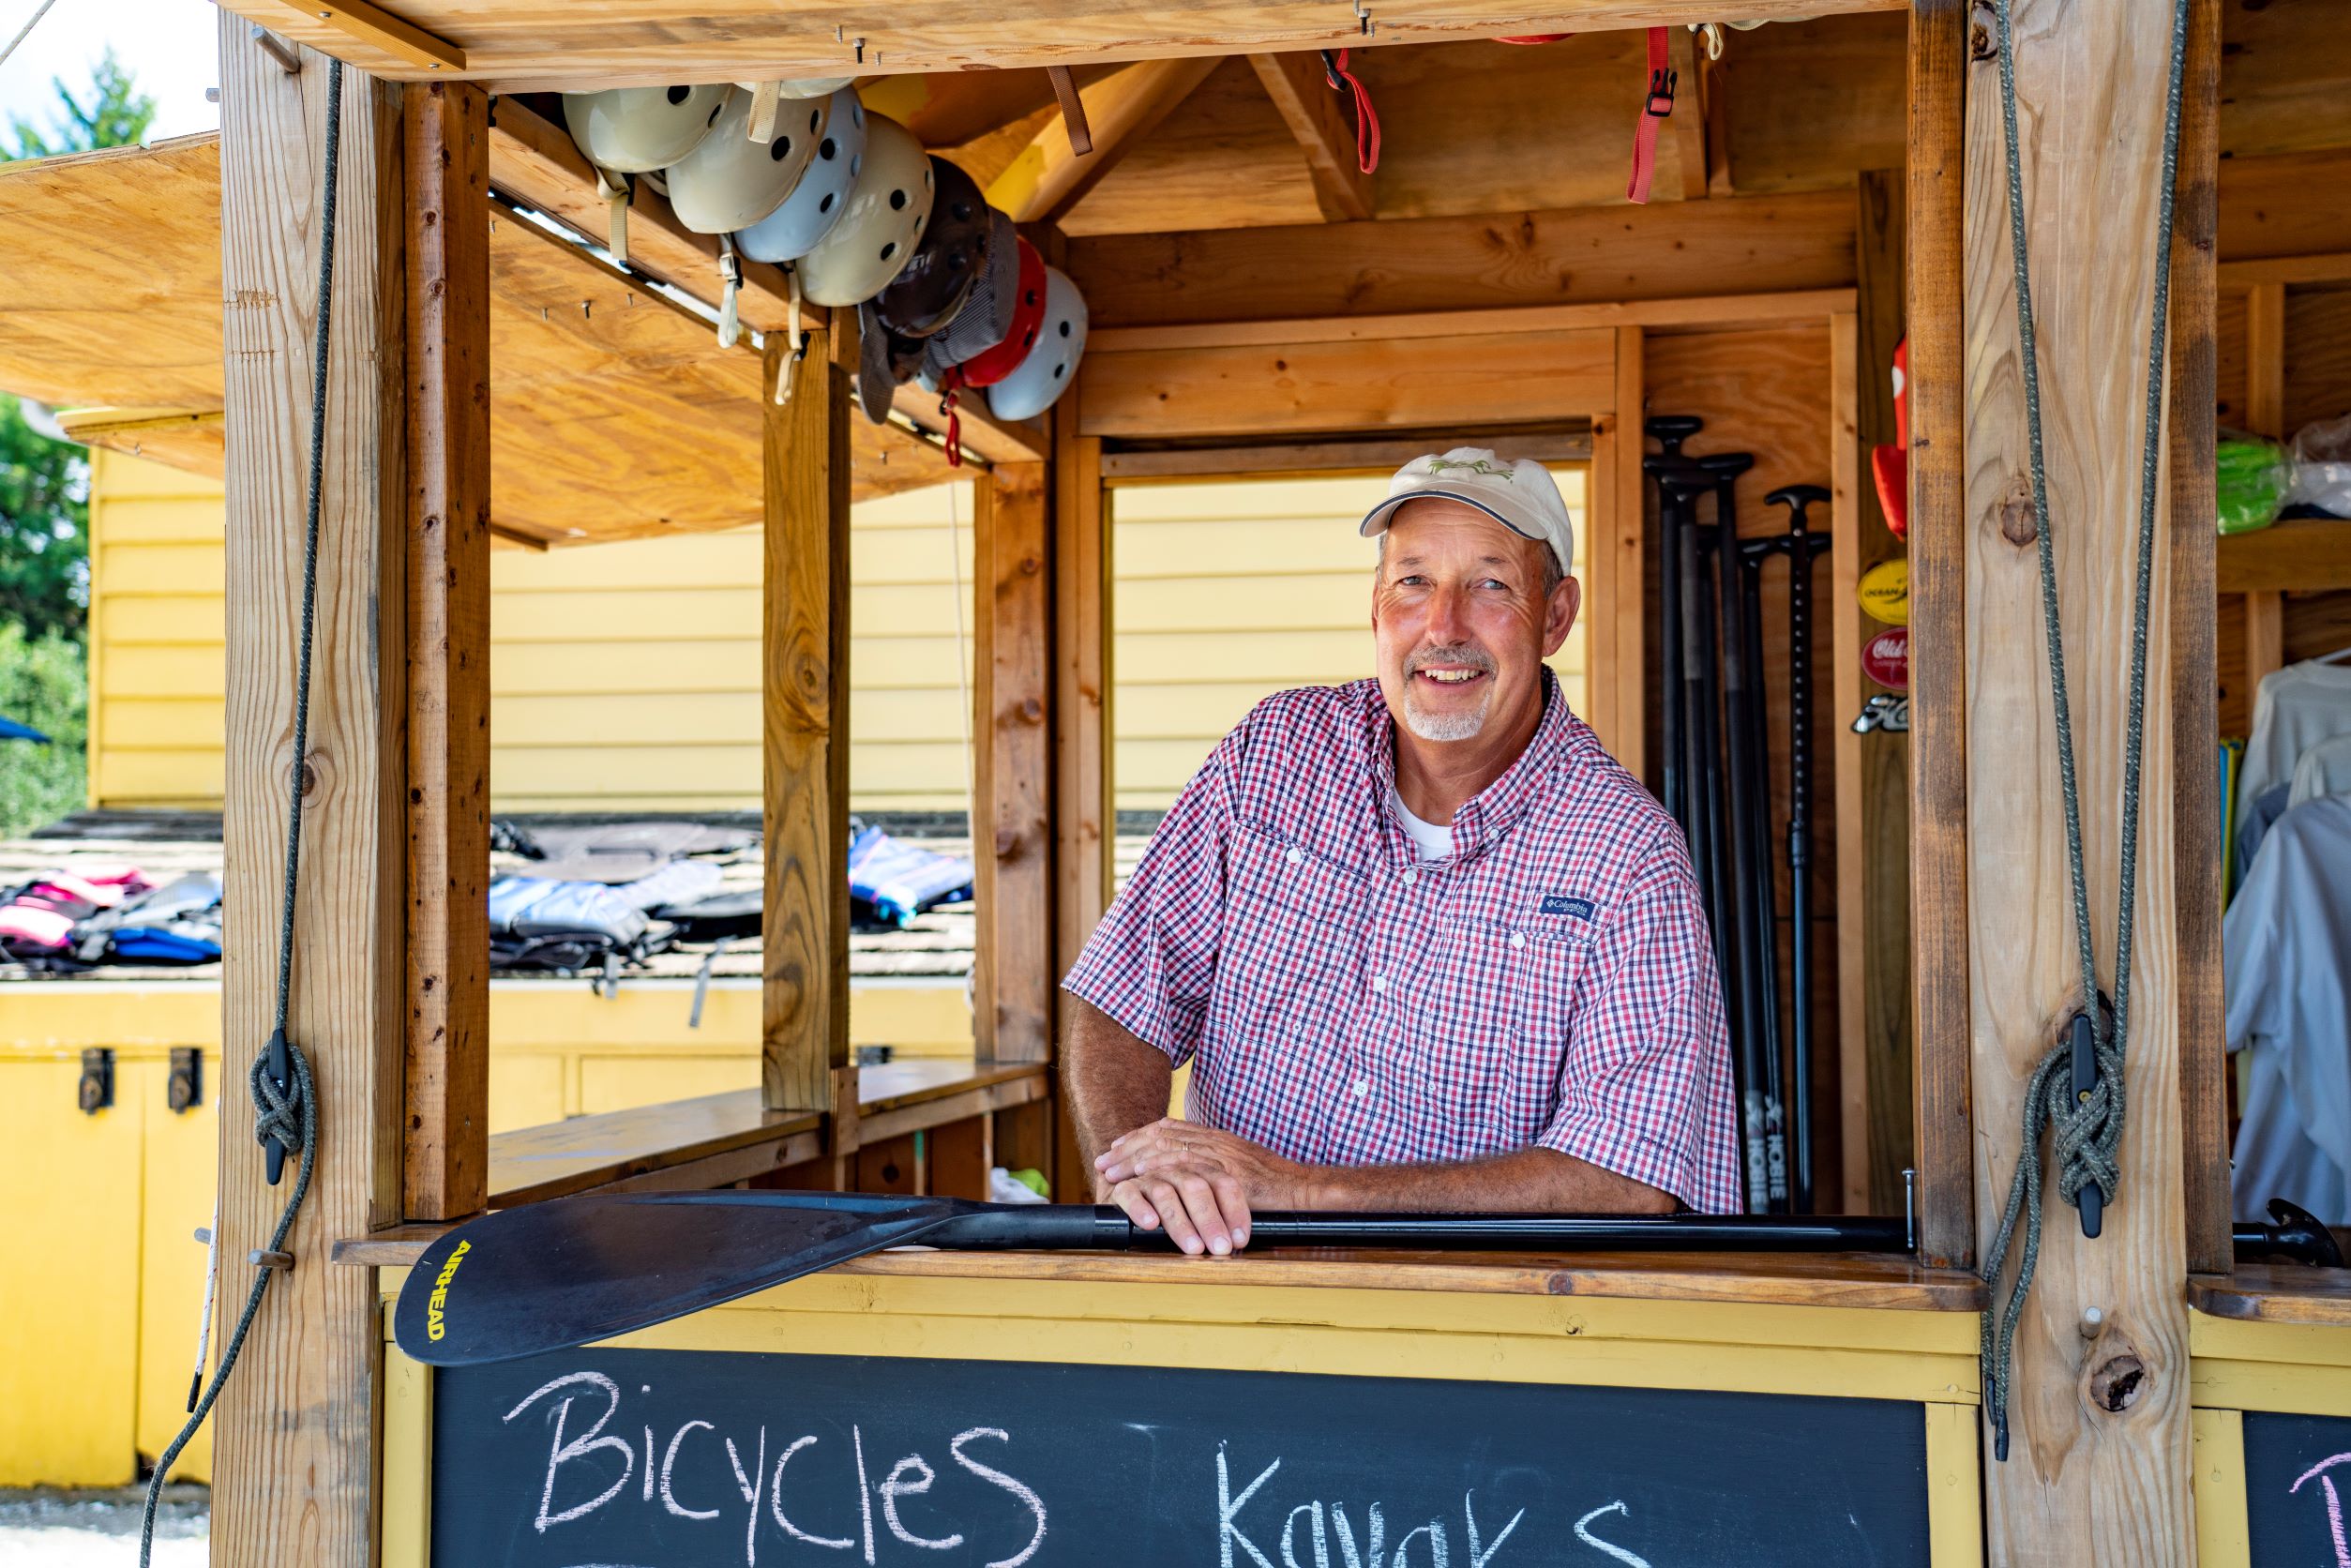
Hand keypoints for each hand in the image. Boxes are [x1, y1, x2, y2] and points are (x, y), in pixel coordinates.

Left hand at [1094, 1120, 1305, 1257]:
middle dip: (1128, 1148)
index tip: (1118, 1147)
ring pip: (1168, 1148)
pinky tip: (1141, 1176)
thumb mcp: (1240, 1171)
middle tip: (1104, 1161)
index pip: (1169, 1130)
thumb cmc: (1276, 1187)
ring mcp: (1220, 1155)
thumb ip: (1215, 1169)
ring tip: (1113, 1172)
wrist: (1303, 1191)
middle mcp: (1215, 1141)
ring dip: (1135, 1160)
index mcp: (1217, 1138)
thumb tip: (1190, 1180)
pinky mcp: (1226, 1172)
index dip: (1140, 1138)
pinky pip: (1187, 1166)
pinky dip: (1160, 1169)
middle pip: (1161, 1136)